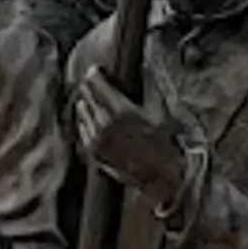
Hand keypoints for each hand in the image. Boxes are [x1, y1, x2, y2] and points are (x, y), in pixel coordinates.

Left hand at [73, 61, 190, 210]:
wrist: (160, 179)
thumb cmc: (165, 146)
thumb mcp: (159, 115)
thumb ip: (142, 95)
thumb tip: (137, 76)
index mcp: (121, 110)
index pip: (97, 83)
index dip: (95, 74)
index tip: (95, 70)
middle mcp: (105, 123)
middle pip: (87, 95)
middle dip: (90, 87)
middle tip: (92, 82)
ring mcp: (96, 139)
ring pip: (83, 112)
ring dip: (87, 104)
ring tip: (92, 100)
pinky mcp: (94, 152)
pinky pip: (83, 130)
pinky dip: (86, 122)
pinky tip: (91, 120)